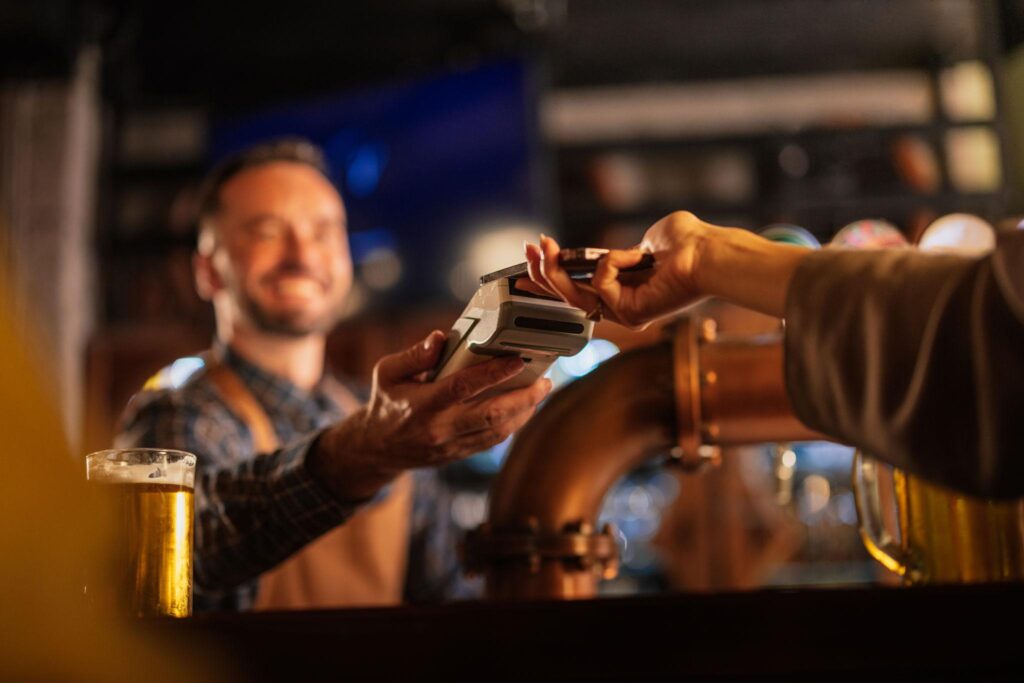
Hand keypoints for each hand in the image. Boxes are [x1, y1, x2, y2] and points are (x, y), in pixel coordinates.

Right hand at [309, 330, 551, 499]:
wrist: (376, 449)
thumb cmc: (386, 402)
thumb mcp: (387, 372)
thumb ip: (414, 355)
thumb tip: (441, 337)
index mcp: (423, 404)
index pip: (462, 387)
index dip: (492, 373)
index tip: (517, 358)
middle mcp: (440, 428)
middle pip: (491, 415)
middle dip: (523, 398)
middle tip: (545, 381)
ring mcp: (452, 445)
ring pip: (497, 431)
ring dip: (524, 412)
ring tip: (541, 391)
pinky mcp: (460, 455)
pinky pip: (492, 441)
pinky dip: (513, 424)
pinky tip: (524, 407)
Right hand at [522, 211, 709, 328]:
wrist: (709, 253)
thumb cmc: (689, 243)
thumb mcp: (648, 239)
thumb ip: (626, 250)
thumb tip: (610, 253)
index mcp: (627, 288)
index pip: (581, 287)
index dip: (553, 276)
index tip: (533, 257)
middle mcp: (624, 305)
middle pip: (570, 297)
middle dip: (544, 273)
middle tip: (528, 250)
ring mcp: (627, 312)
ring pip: (576, 297)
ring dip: (555, 271)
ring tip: (544, 247)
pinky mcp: (631, 314)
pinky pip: (602, 283)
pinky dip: (613, 262)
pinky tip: (637, 255)